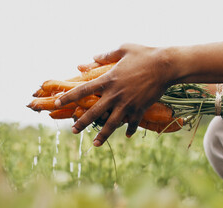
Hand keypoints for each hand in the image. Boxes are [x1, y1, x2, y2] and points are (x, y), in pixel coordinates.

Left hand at [55, 43, 176, 146]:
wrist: (166, 65)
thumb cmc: (145, 54)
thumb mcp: (124, 49)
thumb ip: (106, 54)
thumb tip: (92, 57)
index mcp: (108, 79)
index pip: (83, 90)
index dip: (68, 97)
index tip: (57, 102)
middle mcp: (114, 94)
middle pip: (93, 112)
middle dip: (81, 123)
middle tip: (73, 130)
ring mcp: (127, 104)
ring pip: (111, 124)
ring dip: (102, 135)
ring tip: (94, 144)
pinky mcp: (140, 109)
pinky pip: (132, 123)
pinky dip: (129, 129)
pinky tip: (126, 135)